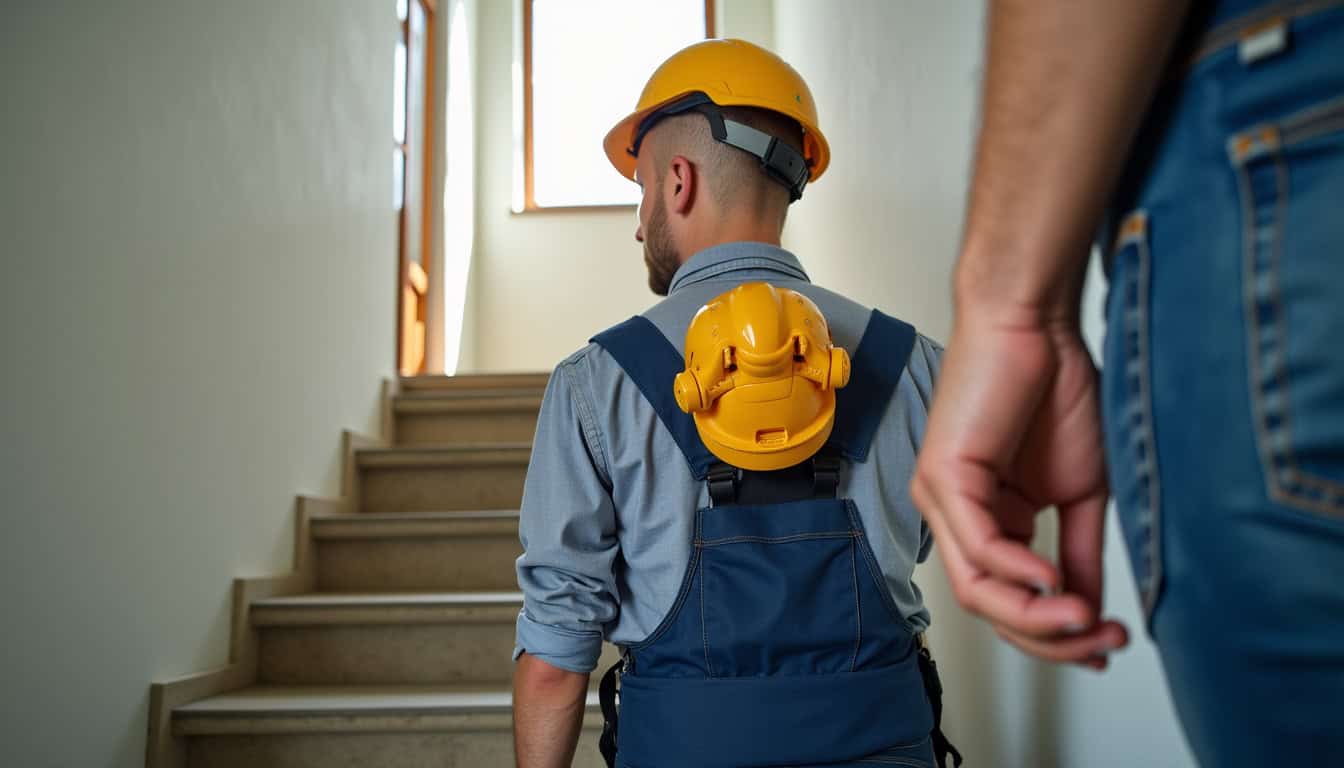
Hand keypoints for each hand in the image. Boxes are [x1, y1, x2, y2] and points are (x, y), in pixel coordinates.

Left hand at [911, 311, 1128, 666]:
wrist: (1037, 324)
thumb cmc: (1053, 389)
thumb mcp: (1079, 490)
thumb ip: (1077, 551)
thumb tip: (1086, 610)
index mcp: (988, 520)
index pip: (1010, 601)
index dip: (1056, 636)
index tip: (1106, 645)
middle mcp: (955, 515)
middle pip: (990, 606)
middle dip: (1049, 638)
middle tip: (1100, 641)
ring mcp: (941, 498)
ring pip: (976, 587)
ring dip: (1033, 616)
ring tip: (1083, 620)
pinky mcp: (941, 475)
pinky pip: (975, 543)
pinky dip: (1014, 569)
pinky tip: (1050, 580)